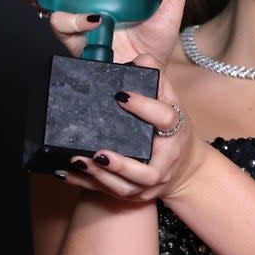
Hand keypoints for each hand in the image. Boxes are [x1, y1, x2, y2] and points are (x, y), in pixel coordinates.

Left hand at [60, 77, 209, 202]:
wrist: (187, 169)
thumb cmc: (174, 132)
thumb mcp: (173, 104)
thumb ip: (157, 81)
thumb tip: (141, 59)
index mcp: (174, 134)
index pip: (165, 119)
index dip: (144, 107)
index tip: (121, 96)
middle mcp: (164, 163)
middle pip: (147, 171)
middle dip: (122, 164)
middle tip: (98, 152)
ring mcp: (149, 184)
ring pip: (126, 188)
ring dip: (102, 177)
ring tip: (79, 160)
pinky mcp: (134, 195)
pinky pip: (108, 192)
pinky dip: (86, 184)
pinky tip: (67, 172)